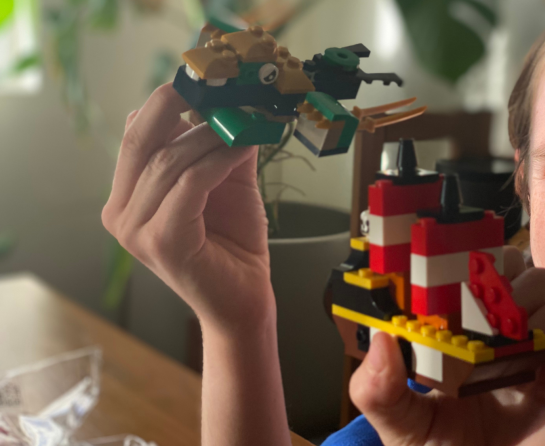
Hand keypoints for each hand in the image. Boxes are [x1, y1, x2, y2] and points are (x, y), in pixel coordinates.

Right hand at [102, 83, 272, 331]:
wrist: (242, 299)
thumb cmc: (232, 244)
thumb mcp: (225, 184)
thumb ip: (219, 147)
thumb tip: (230, 103)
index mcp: (127, 197)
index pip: (135, 137)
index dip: (163, 103)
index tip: (199, 79)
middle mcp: (121, 213)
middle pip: (141, 141)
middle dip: (176, 105)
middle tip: (213, 84)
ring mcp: (135, 230)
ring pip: (170, 161)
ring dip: (212, 135)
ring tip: (244, 119)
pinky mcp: (162, 241)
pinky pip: (190, 184)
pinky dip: (219, 160)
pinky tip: (242, 147)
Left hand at [349, 246, 544, 445]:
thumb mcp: (403, 428)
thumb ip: (380, 390)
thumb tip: (380, 338)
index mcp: (463, 340)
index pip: (461, 280)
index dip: (443, 265)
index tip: (418, 263)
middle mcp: (504, 336)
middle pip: (501, 268)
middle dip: (478, 267)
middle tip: (451, 290)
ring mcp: (540, 349)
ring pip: (534, 282)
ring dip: (506, 290)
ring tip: (480, 323)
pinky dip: (537, 321)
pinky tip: (511, 346)